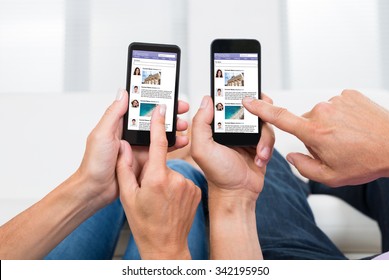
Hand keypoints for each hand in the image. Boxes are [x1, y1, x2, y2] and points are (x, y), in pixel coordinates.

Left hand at [75, 90, 189, 208]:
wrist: (95, 190)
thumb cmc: (94, 163)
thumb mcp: (102, 134)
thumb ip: (113, 114)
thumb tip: (123, 93)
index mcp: (119, 125)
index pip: (139, 108)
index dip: (154, 101)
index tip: (167, 95)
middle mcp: (129, 135)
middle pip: (152, 120)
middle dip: (168, 114)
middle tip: (182, 109)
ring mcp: (137, 148)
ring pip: (159, 135)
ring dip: (172, 129)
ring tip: (183, 127)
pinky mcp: (144, 160)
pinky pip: (160, 151)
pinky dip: (172, 146)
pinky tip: (180, 142)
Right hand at [116, 105, 200, 259]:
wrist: (166, 246)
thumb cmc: (145, 224)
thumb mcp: (128, 197)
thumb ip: (124, 168)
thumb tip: (124, 146)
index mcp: (156, 177)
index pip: (158, 143)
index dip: (159, 123)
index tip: (161, 108)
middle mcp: (176, 178)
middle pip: (163, 162)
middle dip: (154, 170)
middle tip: (150, 191)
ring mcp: (189, 185)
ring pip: (173, 172)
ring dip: (165, 180)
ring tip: (160, 201)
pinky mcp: (196, 190)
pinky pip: (183, 180)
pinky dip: (176, 187)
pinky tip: (171, 202)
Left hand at [191, 95, 274, 258]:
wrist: (238, 193)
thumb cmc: (218, 173)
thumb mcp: (202, 148)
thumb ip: (200, 123)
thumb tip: (208, 99)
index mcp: (217, 125)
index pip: (226, 102)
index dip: (234, 93)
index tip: (243, 88)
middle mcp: (232, 127)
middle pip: (249, 106)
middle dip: (258, 110)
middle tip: (260, 117)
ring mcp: (248, 134)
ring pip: (263, 120)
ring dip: (263, 136)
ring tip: (258, 152)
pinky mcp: (261, 143)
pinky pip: (270, 135)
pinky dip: (267, 146)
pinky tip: (260, 158)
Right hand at [243, 90, 388, 186]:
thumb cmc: (366, 161)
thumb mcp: (331, 176)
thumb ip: (303, 167)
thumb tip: (291, 155)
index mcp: (315, 132)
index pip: (280, 118)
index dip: (261, 110)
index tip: (249, 101)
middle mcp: (322, 112)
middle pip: (304, 123)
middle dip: (313, 135)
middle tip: (334, 147)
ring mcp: (336, 100)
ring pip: (321, 115)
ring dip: (328, 125)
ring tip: (348, 137)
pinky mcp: (348, 94)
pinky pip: (335, 106)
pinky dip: (340, 116)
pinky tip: (353, 126)